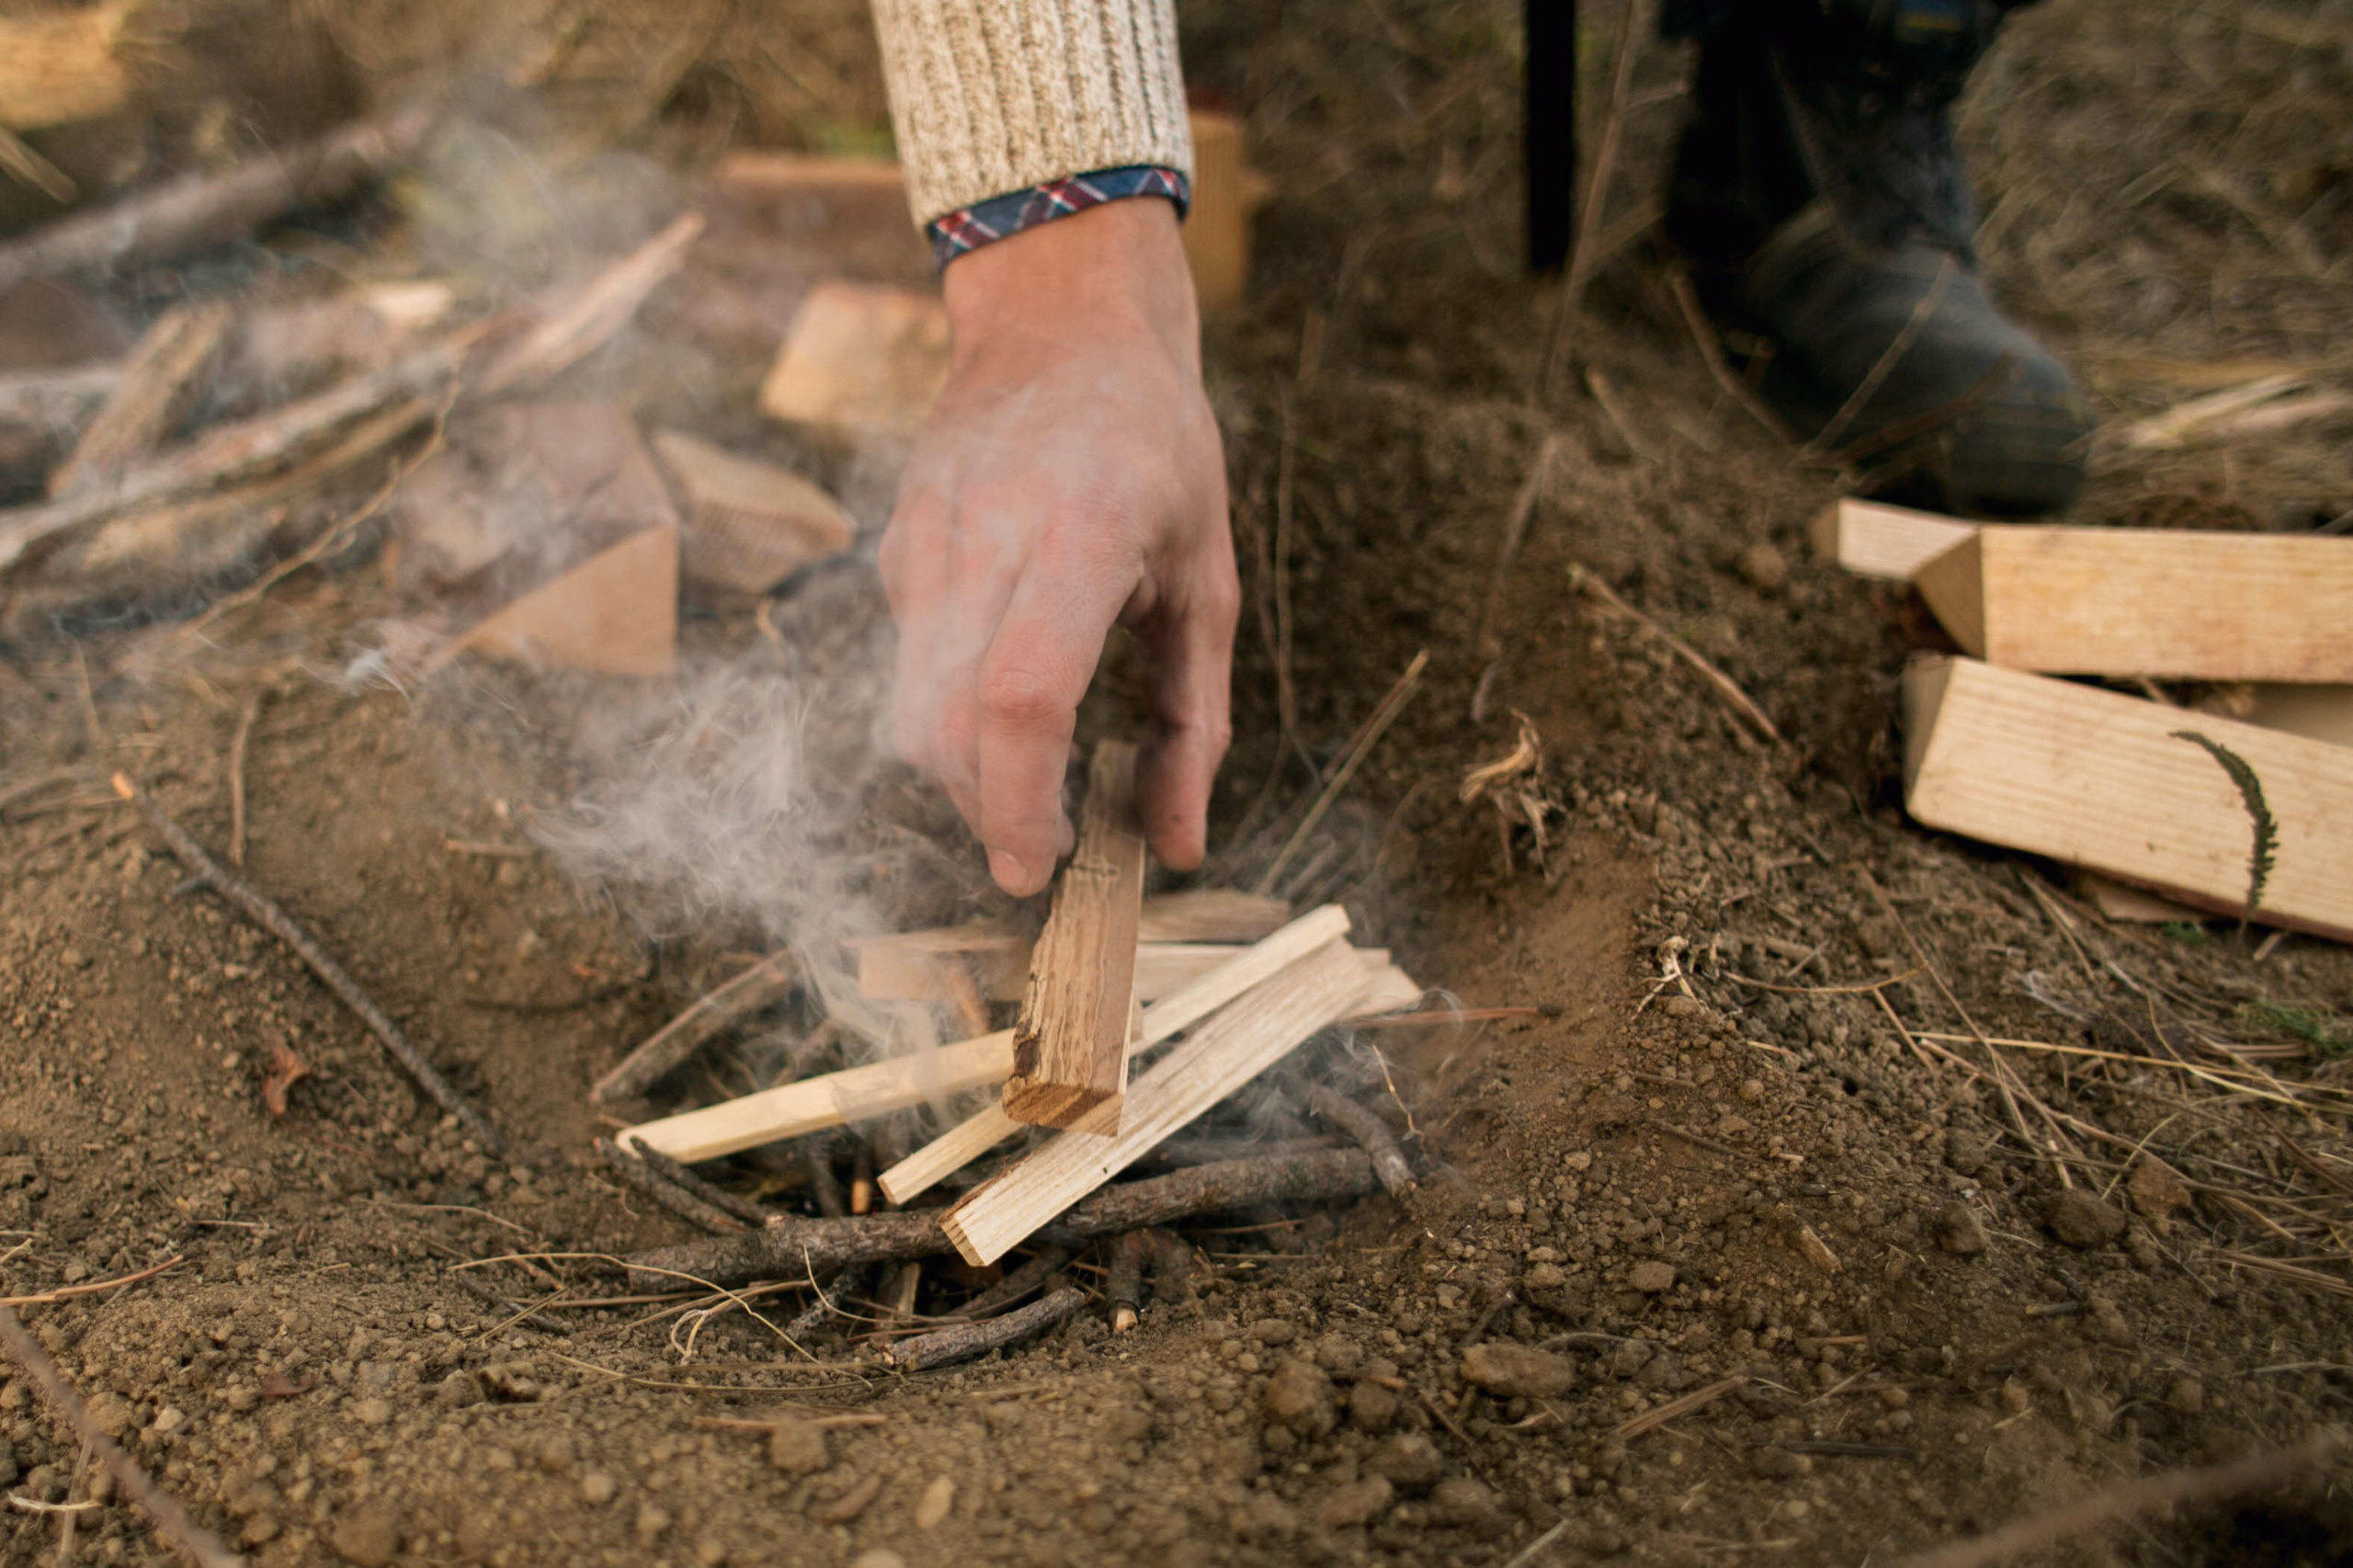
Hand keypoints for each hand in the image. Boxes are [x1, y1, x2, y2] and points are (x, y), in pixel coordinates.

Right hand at [879, 198, 1237, 896]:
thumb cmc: (1158, 447)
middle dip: (988, 809)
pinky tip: (999, 686)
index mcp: (1083, 531)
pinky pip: (906, 662)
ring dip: (962, 773)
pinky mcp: (894, 542)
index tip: (1038, 866)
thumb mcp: (1206, 578)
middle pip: (949, 723)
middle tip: (1043, 846)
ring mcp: (925, 533)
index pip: (1021, 697)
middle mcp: (988, 530)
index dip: (1019, 802)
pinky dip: (947, 709)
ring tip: (1027, 782)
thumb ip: (1193, 720)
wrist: (1062, 318)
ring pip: (909, 706)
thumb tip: (1177, 848)